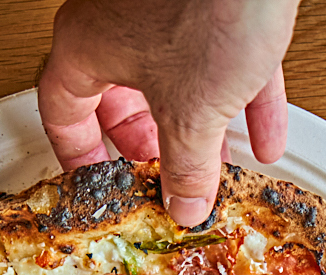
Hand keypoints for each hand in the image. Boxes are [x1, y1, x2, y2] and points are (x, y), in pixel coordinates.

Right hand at [39, 0, 299, 225]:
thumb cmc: (210, 3)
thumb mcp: (191, 113)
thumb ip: (186, 168)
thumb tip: (184, 203)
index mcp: (86, 45)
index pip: (62, 113)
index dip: (79, 156)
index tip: (96, 182)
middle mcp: (117, 21)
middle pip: (120, 97)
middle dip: (150, 145)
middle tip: (162, 177)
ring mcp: (165, 9)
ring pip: (174, 79)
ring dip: (199, 128)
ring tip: (217, 164)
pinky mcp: (214, 4)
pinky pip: (221, 61)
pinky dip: (240, 100)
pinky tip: (262, 134)